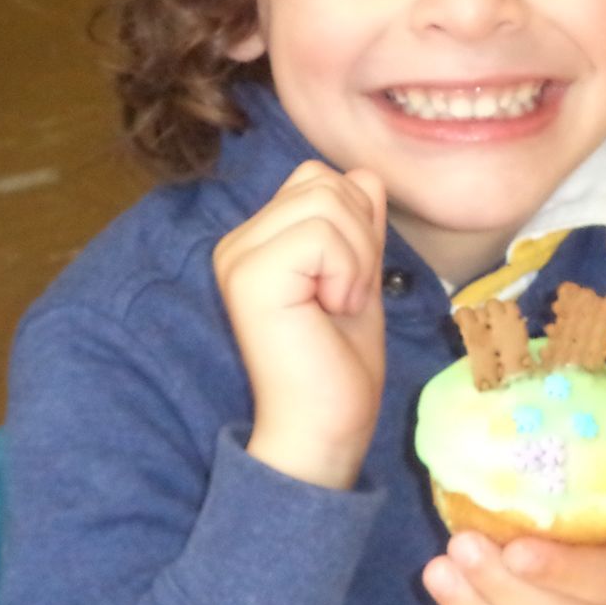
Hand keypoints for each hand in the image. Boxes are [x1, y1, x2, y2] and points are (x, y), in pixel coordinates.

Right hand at [214, 161, 388, 489]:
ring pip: (326, 198)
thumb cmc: (340, 365)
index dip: (357, 223)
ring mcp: (238, 256)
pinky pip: (321, 232)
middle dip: (359, 236)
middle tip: (345, 298)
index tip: (349, 285)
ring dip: (355, 256)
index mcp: (259, 241)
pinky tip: (331, 311)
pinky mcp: (249, 274)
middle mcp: (238, 242)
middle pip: (323, 180)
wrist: (326, 429)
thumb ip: (357, 226)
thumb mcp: (358, 276)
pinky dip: (347, 270)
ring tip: (338, 305)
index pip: (319, 178)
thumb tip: (366, 175)